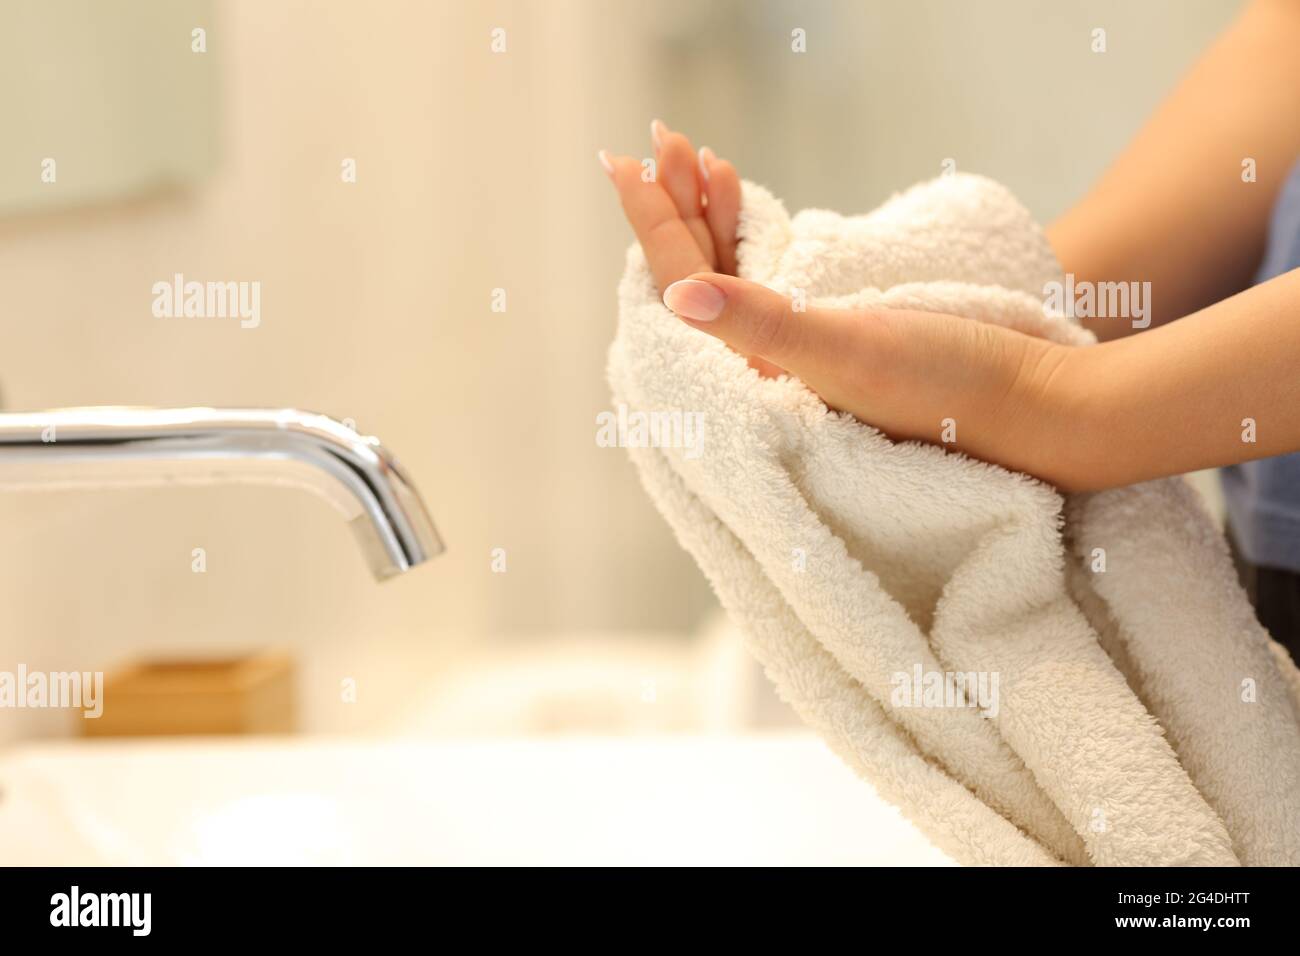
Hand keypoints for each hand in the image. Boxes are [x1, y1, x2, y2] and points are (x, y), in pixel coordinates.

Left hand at [601, 122, 1086, 489]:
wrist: (1035, 403)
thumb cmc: (947, 387)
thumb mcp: (847, 351)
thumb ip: (760, 322)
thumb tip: (676, 295)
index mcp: (752, 381)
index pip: (682, 290)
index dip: (652, 222)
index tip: (624, 160)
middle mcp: (766, 371)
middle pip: (699, 279)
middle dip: (676, 206)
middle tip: (661, 138)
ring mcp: (800, 354)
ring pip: (734, 275)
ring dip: (712, 214)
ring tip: (699, 158)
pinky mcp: (835, 338)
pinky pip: (772, 279)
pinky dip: (753, 235)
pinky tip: (745, 204)